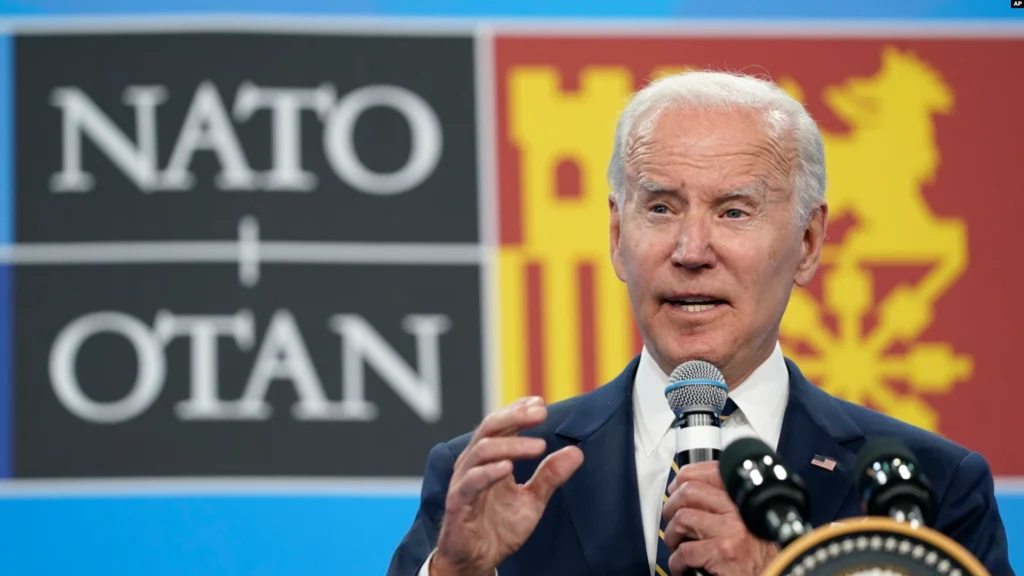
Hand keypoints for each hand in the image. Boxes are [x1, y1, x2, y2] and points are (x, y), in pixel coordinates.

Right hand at [430, 396, 584, 575]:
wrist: (477, 562)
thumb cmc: (499, 528)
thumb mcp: (532, 501)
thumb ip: (550, 476)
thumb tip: (576, 452)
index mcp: (488, 459)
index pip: (500, 425)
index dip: (518, 410)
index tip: (540, 402)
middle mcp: (472, 465)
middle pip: (488, 428)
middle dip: (514, 417)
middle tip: (540, 413)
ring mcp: (463, 483)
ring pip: (481, 451)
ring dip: (511, 444)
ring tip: (538, 446)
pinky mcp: (458, 504)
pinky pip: (471, 482)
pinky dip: (489, 472)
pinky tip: (509, 467)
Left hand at [662, 461, 778, 575]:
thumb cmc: (756, 559)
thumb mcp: (746, 523)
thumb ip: (724, 505)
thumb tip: (687, 491)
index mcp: (743, 501)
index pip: (711, 472)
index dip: (686, 477)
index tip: (675, 488)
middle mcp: (738, 512)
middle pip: (689, 491)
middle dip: (671, 507)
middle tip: (671, 521)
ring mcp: (730, 531)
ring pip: (682, 518)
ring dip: (671, 535)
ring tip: (677, 545)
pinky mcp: (722, 552)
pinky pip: (684, 550)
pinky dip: (676, 561)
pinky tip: (683, 566)